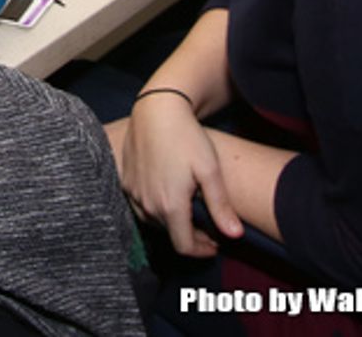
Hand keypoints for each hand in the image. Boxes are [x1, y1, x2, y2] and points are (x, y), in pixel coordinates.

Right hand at [107, 95, 243, 256]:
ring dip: (172, 221)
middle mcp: (148, 205)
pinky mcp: (125, 182)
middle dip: (190, 234)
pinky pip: (140, 205)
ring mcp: (134, 194)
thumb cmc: (186, 137)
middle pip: (170, 234)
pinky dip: (155, 207)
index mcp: (170, 206)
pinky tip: (167, 193)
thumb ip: (221, 207)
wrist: (156, 110)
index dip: (202, 251)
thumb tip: (235, 236)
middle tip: (207, 225)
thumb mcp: (209, 170)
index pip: (184, 246)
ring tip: (188, 209)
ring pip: (154, 220)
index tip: (215, 244)